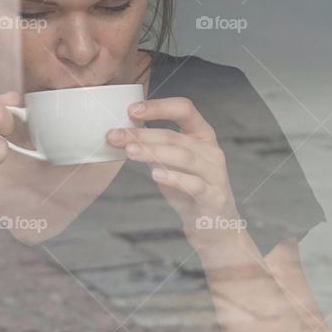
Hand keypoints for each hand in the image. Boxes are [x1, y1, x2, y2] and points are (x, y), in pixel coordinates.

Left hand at [107, 97, 242, 248]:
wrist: (214, 224)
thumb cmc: (189, 187)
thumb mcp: (172, 162)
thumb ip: (155, 147)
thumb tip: (122, 134)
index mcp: (202, 134)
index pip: (184, 109)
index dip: (158, 107)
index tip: (132, 110)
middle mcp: (211, 150)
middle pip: (176, 136)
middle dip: (143, 134)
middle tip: (116, 135)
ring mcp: (215, 173)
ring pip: (184, 156)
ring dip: (154, 152)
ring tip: (130, 151)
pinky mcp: (213, 196)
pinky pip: (194, 184)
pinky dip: (174, 178)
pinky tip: (155, 175)